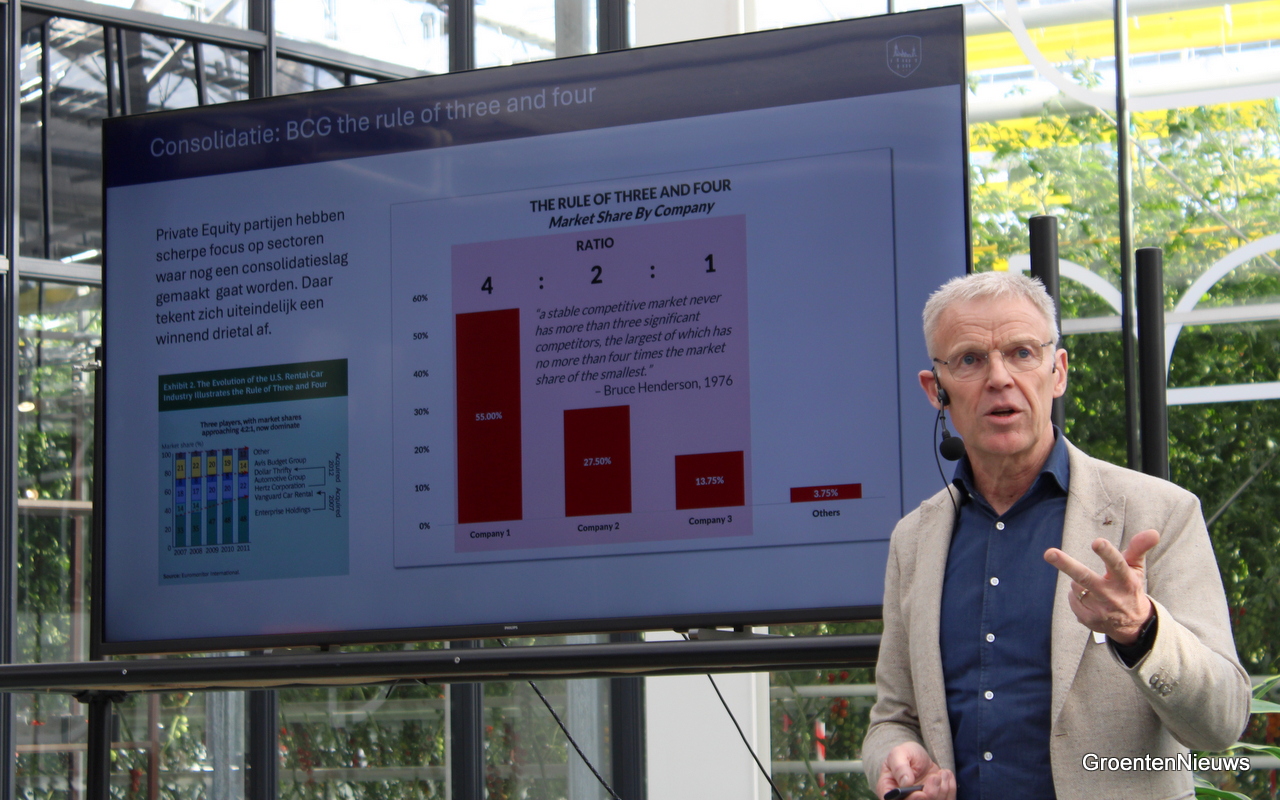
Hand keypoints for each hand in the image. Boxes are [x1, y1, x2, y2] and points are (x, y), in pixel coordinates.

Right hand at [876, 742, 955, 799]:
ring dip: (942, 789)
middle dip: (931, 794)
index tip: (920, 793)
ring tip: (940, 773)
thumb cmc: (905, 755)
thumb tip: (906, 782)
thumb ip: (899, 767)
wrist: (918, 757)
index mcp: (890, 791)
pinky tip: (945, 775)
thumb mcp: (898, 754)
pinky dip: (950, 789)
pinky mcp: (935, 799)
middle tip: (935, 778)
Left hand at [1044, 529, 1158, 644]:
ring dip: (1079, 583)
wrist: (1133, 624)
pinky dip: (1077, 597)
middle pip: (1085, 577)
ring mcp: (1100, 609)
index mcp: (1125, 579)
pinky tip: (1090, 600)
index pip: (1116, 564)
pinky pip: (1072, 600)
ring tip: (1094, 588)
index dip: (1107, 553)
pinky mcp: (1089, 619)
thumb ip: (1139, 548)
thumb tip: (1153, 532)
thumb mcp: (1136, 568)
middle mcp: (1112, 595)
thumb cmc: (1130, 587)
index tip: (1097, 542)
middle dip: (1066, 565)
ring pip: (1076, 587)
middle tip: (1049, 553)